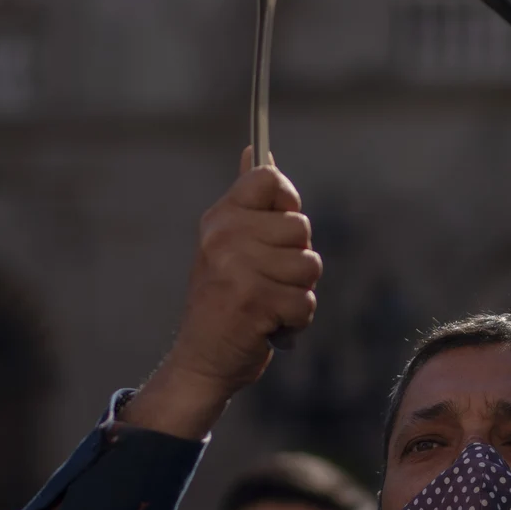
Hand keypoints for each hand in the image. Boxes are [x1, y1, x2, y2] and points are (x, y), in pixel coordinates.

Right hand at [119, 149, 321, 438]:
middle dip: (296, 260)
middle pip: (301, 227)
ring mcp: (237, 269)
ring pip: (309, 266)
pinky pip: (306, 302)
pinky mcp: (254, 302)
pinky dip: (296, 320)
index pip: (270, 179)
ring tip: (268, 303)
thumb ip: (248, 202)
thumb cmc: (223, 301)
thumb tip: (256, 149)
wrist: (201, 360)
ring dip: (298, 292)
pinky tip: (269, 325)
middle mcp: (224, 237)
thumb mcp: (227, 245)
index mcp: (220, 218)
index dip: (287, 203)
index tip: (276, 231)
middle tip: (266, 280)